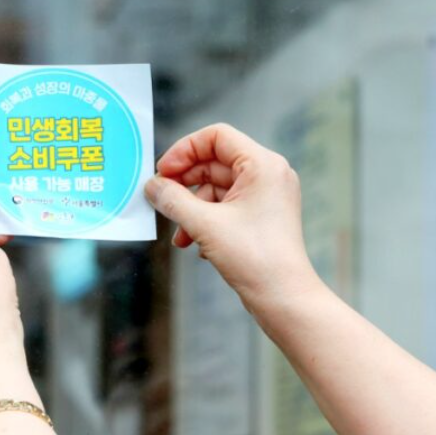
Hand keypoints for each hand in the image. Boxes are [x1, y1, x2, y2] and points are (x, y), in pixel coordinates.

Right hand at [145, 123, 320, 305]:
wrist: (284, 297)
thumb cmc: (256, 258)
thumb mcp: (205, 225)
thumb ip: (173, 200)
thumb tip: (151, 187)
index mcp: (263, 165)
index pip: (216, 137)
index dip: (184, 150)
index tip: (162, 172)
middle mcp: (268, 175)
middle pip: (214, 163)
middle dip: (184, 185)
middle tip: (161, 201)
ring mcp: (266, 196)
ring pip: (217, 189)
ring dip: (192, 209)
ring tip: (180, 235)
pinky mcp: (261, 217)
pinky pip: (226, 207)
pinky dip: (206, 221)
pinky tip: (196, 245)